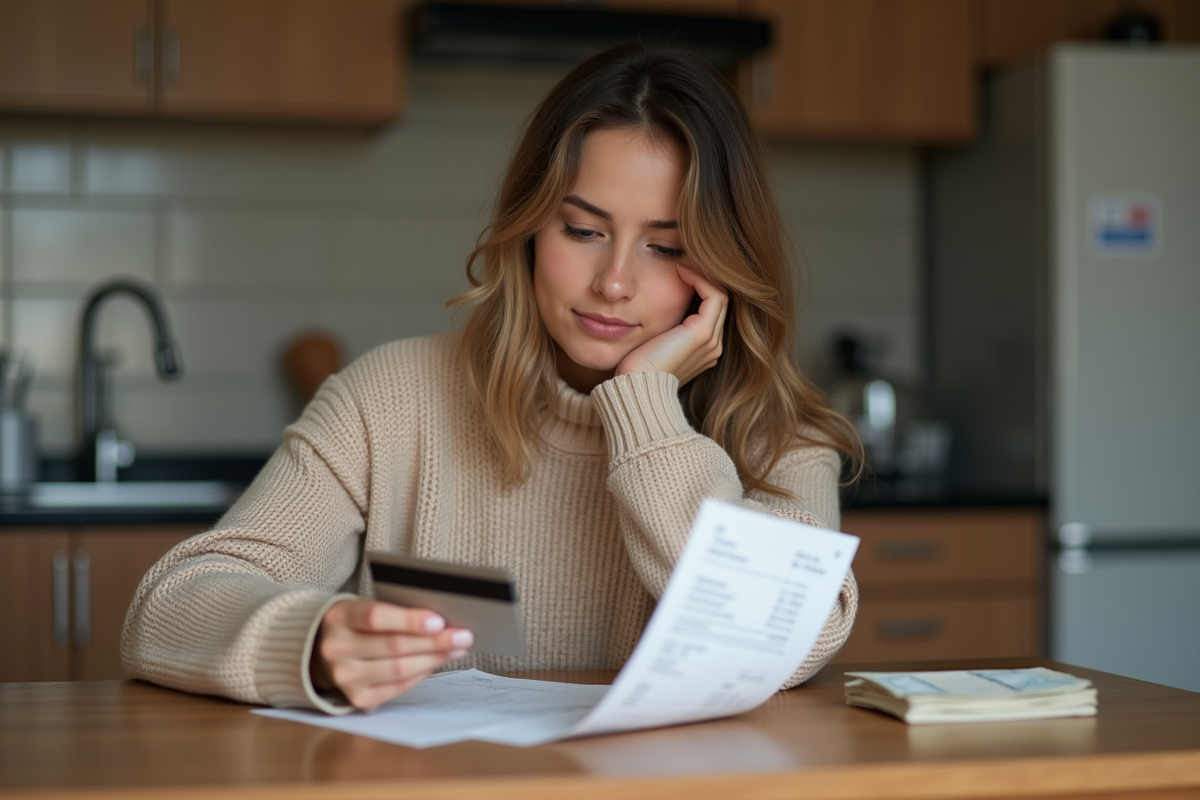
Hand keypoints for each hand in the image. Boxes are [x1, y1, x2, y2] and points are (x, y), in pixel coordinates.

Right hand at [311, 598, 472, 709]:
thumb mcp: (363, 607)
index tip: (439, 621)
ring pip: (399, 669)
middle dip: (434, 641)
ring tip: (457, 648)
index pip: (376, 617)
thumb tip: (440, 620)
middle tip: (463, 636)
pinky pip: (398, 687)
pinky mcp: (357, 698)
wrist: (320, 651)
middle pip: (394, 646)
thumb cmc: (355, 623)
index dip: (409, 620)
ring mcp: (345, 677)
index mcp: (338, 618)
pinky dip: (421, 674)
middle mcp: (337, 649)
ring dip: (434, 658)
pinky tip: (435, 663)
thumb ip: (393, 611)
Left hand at [615, 265, 727, 385]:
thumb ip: (662, 330)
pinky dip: (700, 278)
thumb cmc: (637, 370)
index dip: (700, 287)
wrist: (636, 388)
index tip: (679, 271)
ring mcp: (711, 340)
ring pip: (719, 295)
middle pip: (719, 301)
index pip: (710, 310)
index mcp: (703, 350)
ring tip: (684, 262)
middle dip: (704, 277)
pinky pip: (713, 295)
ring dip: (704, 274)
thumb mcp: (652, 344)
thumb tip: (651, 309)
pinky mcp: (702, 334)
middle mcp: (713, 345)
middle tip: (685, 260)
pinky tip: (681, 270)